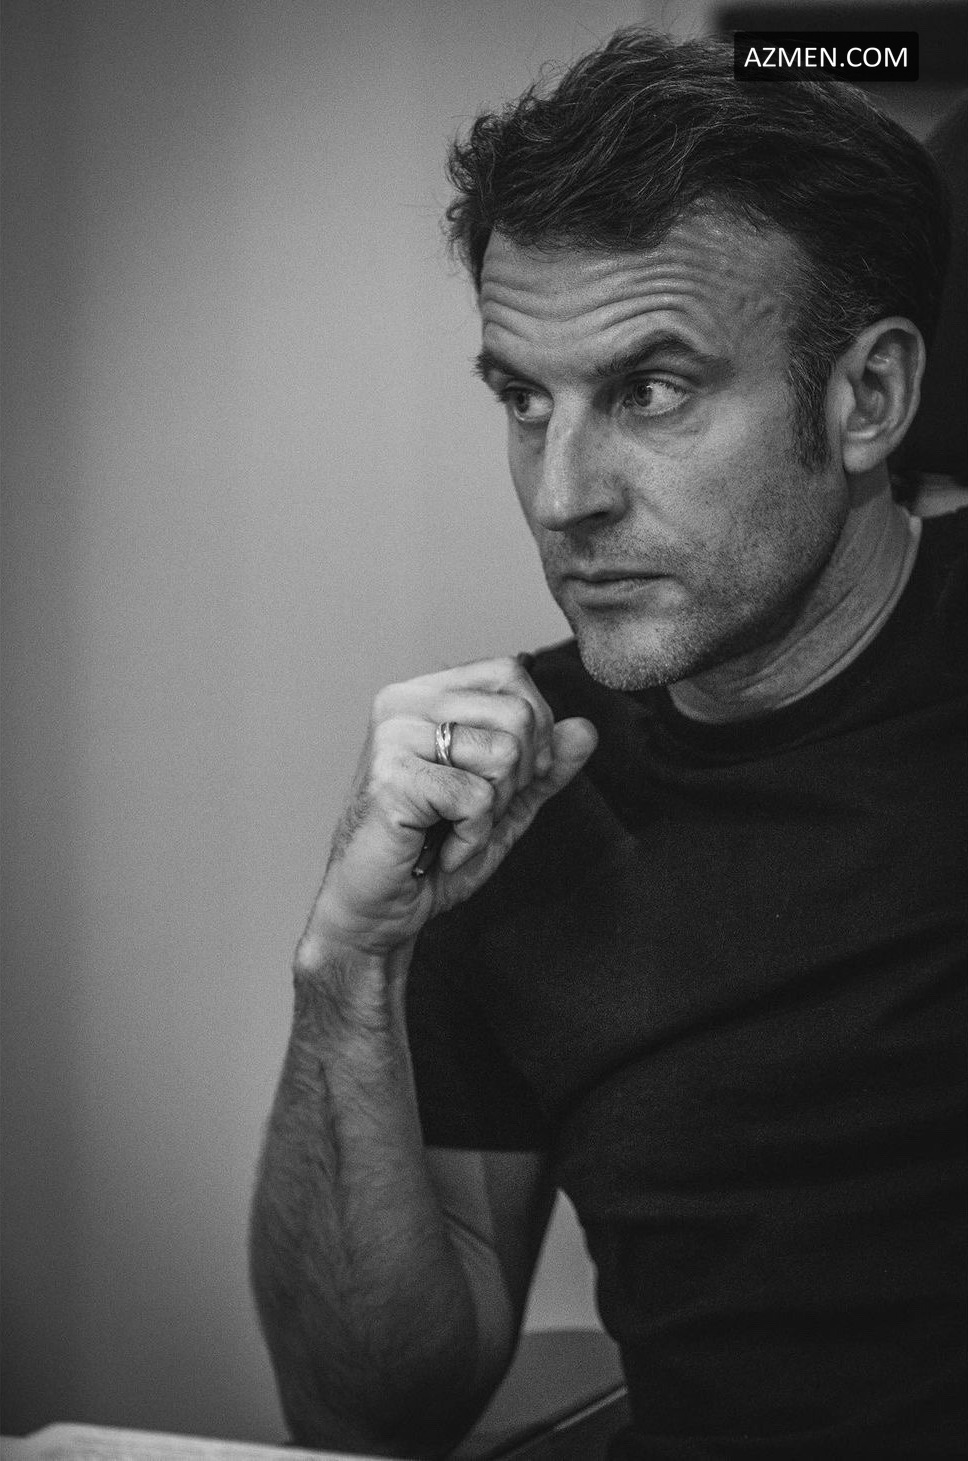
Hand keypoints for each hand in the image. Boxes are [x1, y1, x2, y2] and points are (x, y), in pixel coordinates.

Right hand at [299, 656, 596, 961]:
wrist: (378, 908)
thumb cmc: (432, 853)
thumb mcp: (504, 803)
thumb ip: (545, 766)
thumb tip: (585, 728)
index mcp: (427, 694)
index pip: (511, 674)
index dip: (534, 731)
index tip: (502, 780)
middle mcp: (404, 703)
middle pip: (519, 714)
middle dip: (517, 779)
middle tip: (473, 813)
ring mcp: (393, 736)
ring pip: (504, 755)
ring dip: (493, 811)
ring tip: (453, 828)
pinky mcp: (391, 778)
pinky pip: (476, 799)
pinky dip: (471, 838)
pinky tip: (441, 850)